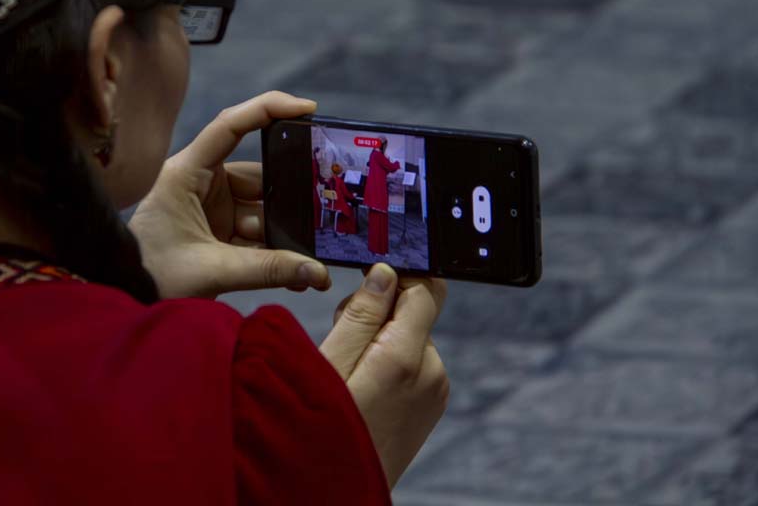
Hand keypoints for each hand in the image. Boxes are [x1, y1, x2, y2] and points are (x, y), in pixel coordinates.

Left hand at [128, 91, 331, 298]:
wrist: (127, 302)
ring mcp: (210, 209)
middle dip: (291, 197)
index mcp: (185, 174)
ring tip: (314, 258)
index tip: (307, 107)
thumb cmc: (151, 279)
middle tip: (326, 210)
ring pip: (262, 209)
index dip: (267, 108)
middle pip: (258, 176)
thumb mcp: (211, 271)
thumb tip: (318, 272)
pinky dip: (276, 251)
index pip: (229, 126)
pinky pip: (257, 234)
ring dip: (286, 233)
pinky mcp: (218, 233)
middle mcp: (199, 184)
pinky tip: (300, 271)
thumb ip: (267, 269)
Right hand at [319, 264, 448, 488]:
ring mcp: (436, 391)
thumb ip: (361, 315)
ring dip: (381, 338)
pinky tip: (363, 384)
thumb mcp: (330, 364)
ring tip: (348, 368)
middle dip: (378, 311)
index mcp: (408, 357)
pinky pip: (413, 362)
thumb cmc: (321, 429)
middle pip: (413, 312)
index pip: (426, 288)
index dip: (396, 275)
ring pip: (410, 337)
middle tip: (341, 337)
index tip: (365, 279)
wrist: (335, 489)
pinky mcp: (431, 404)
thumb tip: (386, 273)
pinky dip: (388, 360)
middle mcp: (432, 372)